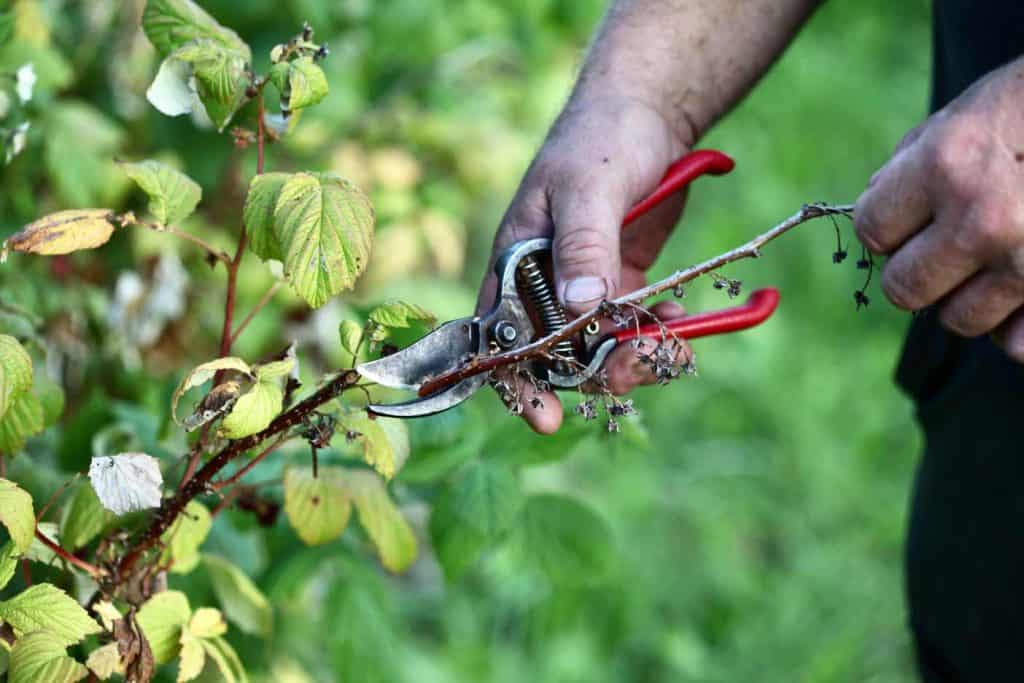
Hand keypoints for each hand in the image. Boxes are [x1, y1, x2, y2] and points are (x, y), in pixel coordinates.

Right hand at [478, 96, 694, 432]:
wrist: (647, 117)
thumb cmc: (601, 140)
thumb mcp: (588, 188)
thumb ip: (583, 245)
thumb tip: (580, 307)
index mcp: (516, 262)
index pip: (502, 335)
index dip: (517, 381)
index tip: (544, 417)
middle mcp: (545, 285)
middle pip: (555, 356)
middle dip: (593, 375)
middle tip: (638, 370)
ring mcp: (584, 288)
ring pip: (599, 350)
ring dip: (633, 358)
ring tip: (673, 346)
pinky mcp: (619, 284)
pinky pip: (632, 328)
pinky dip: (656, 335)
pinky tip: (681, 321)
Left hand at [855, 58, 1023, 358]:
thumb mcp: (969, 113)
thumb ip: (913, 163)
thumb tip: (874, 206)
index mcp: (947, 164)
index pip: (871, 230)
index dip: (886, 225)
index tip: (908, 217)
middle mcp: (982, 219)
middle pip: (904, 289)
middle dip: (918, 270)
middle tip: (948, 246)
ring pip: (958, 319)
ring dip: (969, 296)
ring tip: (1000, 256)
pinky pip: (1015, 343)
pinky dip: (1016, 324)